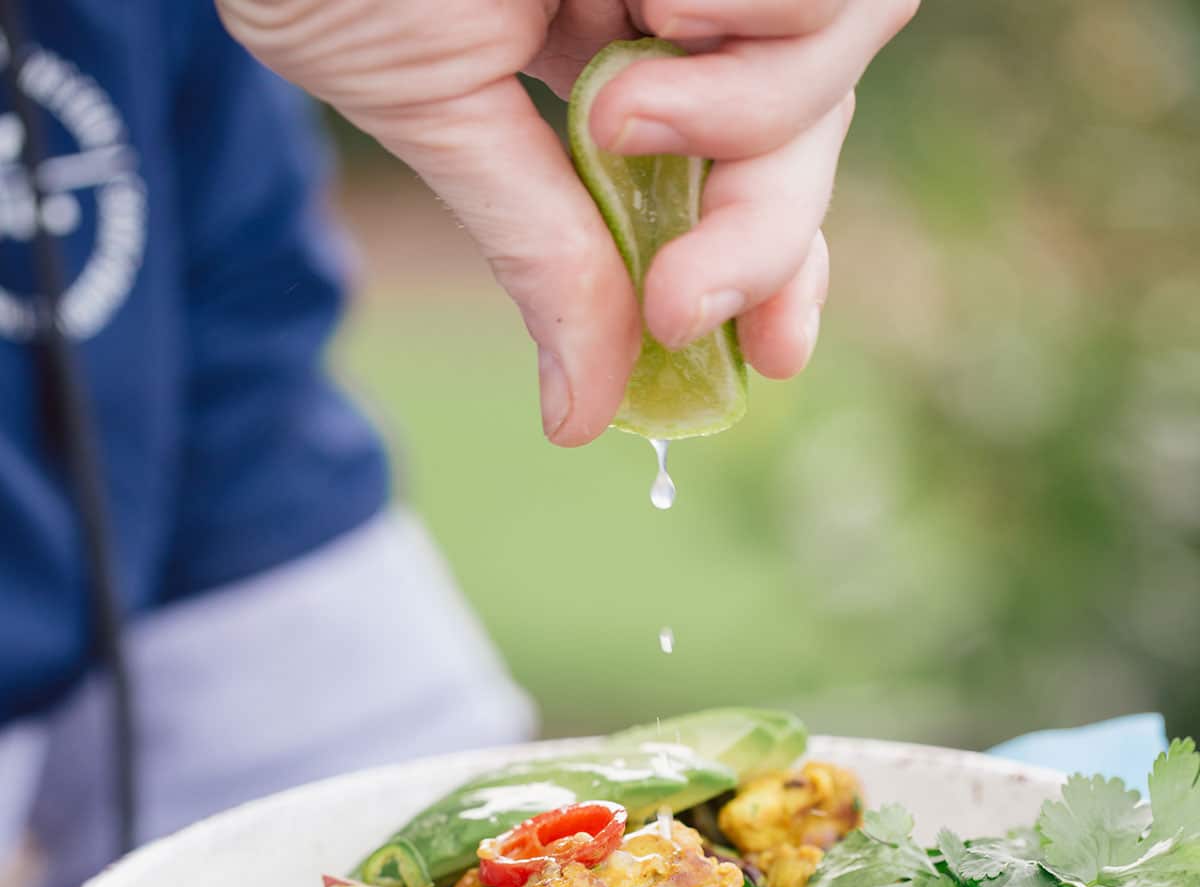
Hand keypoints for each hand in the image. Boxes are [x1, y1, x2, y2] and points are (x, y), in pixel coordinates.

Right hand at [215, 0, 918, 443]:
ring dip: (745, 115)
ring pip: (836, 41)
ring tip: (618, 99)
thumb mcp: (443, 120)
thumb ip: (541, 255)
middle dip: (760, 231)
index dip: (777, 257)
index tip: (776, 355)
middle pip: (807, 123)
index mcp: (616, 38)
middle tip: (681, 302)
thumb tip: (579, 420)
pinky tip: (658, 4)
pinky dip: (762, 16)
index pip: (741, 161)